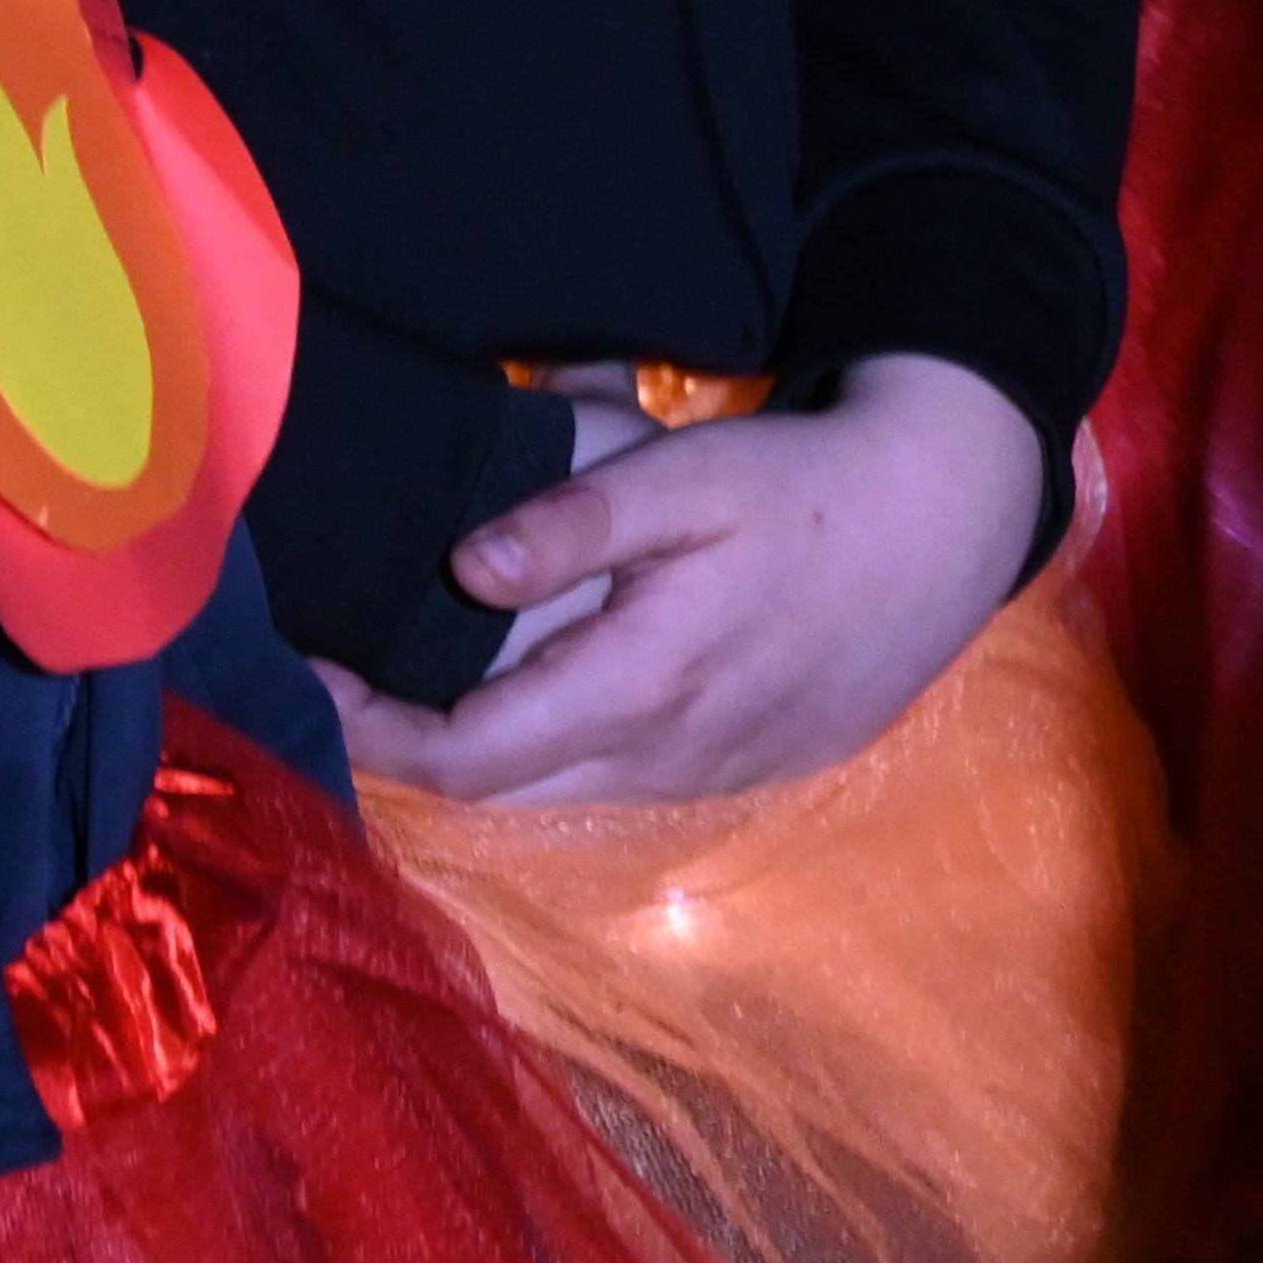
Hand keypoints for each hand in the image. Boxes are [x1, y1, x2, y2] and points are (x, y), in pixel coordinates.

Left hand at [316, 354, 1046, 807]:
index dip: (369, 729)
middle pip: (499, 787)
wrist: (952, 523)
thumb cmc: (812, 486)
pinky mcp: (751, 767)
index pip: (466, 755)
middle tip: (356, 671)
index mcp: (644, 684)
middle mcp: (670, 754)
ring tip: (445, 671)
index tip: (309, 672)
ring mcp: (715, 772)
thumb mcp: (696, 474)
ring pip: (564, 787)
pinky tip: (563, 679)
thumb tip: (465, 568)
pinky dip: (568, 742)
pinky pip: (626, 777)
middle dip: (414, 742)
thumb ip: (578, 520)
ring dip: (492, 746)